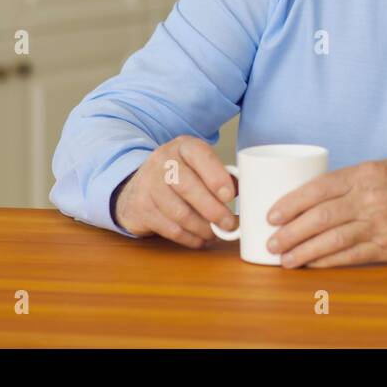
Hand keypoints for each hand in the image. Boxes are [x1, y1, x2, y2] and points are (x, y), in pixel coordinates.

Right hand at [113, 136, 237, 247]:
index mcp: (184, 146)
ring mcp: (148, 184)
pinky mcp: (141, 208)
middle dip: (212, 209)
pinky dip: (189, 238)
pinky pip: (169, 228)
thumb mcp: (199, 167)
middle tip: (229, 224)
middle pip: (188, 187)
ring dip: (202, 228)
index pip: (201, 156)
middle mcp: (163, 161)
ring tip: (215, 234)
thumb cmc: (180, 177)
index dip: (217, 176)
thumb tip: (248, 191)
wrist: (138, 187)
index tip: (230, 196)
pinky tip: (200, 240)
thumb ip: (222, 175)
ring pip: (179, 212)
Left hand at [266, 156, 386, 267]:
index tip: (271, 214)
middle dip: (291, 232)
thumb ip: (353, 181)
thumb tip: (316, 196)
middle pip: (320, 218)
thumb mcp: (384, 167)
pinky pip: (354, 257)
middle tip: (271, 242)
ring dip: (305, 252)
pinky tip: (313, 265)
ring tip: (285, 259)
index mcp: (366, 174)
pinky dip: (330, 262)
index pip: (318, 189)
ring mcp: (382, 225)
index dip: (291, 203)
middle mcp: (372, 199)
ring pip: (333, 241)